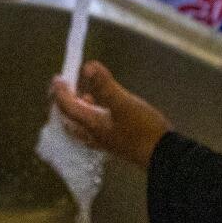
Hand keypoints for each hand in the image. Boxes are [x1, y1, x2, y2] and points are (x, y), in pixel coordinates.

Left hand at [50, 61, 170, 168]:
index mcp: (92, 125)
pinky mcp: (115, 141)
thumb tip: (88, 67)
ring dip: (78, 108)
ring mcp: (105, 140)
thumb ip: (105, 86)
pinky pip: (94, 127)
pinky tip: (101, 108)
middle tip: (64, 87)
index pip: (68, 107)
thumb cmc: (144, 130)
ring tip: (81, 94)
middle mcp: (94, 135)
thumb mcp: (124, 104)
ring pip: (82, 124)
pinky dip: (91, 114)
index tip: (58, 78)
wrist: (163, 155)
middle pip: (70, 119)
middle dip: (64, 102)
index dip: (61, 92)